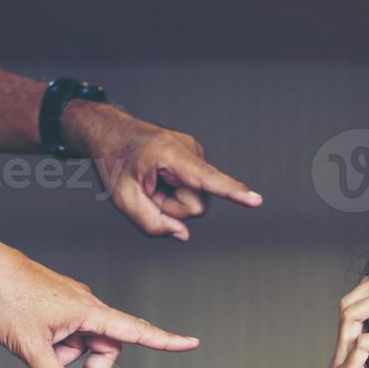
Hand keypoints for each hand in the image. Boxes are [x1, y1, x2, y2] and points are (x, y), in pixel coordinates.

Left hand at [0, 234, 198, 367]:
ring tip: (39, 352)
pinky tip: (34, 339)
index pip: (137, 331)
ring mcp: (74, 304)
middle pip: (108, 346)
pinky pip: (71, 331)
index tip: (191, 343)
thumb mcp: (30, 348)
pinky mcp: (60, 303)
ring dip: (69, 356)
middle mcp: (88, 305)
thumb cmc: (7, 300)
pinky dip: (59, 344)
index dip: (166, 341)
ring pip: (86, 340)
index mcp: (89, 312)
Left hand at [63, 101, 261, 239]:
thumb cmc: (115, 163)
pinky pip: (195, 191)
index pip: (207, 180)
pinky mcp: (197, 160)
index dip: (233, 192)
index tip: (256, 200)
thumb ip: (151, 223)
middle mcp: (191, 151)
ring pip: (197, 199)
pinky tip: (161, 178)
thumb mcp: (123, 199)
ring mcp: (196, 153)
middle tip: (149, 191)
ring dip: (173, 200)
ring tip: (154, 184)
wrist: (112, 132)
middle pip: (197, 205)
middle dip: (173, 208)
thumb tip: (183, 235)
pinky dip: (175, 191)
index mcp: (170, 155)